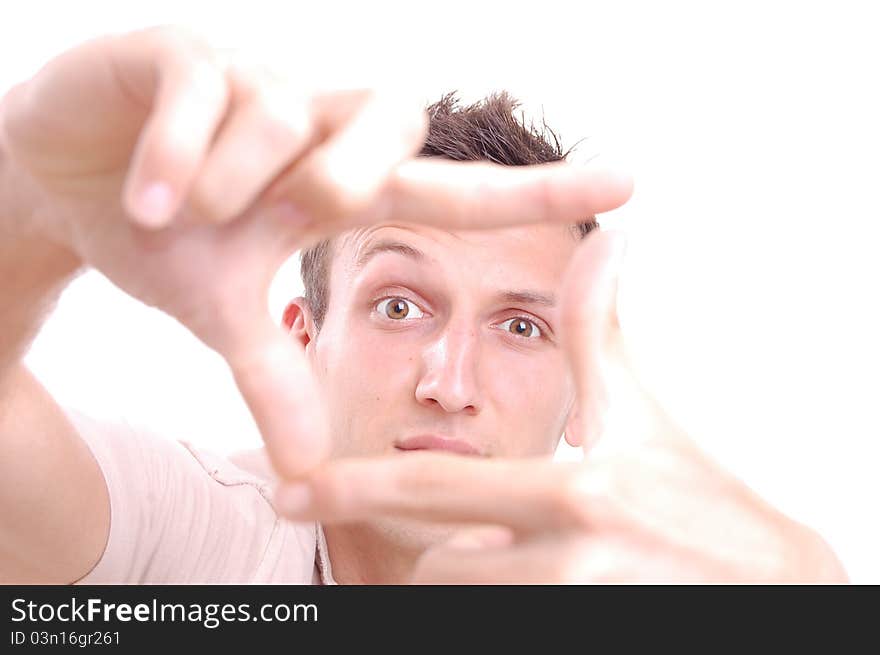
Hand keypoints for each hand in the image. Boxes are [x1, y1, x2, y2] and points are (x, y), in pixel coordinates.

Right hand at [0, 26, 632, 478]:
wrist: (70, 184)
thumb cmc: (170, 236)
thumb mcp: (227, 313)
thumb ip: (273, 375)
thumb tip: (305, 468)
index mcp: (342, 183)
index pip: (454, 189)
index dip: (536, 191)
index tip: (625, 184)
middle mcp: (315, 122)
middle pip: (390, 121)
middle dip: (352, 172)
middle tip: (307, 208)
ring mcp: (252, 79)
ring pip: (287, 108)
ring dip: (233, 181)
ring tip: (181, 215)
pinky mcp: (180, 53)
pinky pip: (204, 87)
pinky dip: (177, 150)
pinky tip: (149, 197)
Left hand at [276, 230, 847, 581]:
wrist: (770, 581)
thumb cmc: (697, 492)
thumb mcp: (639, 411)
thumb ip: (599, 332)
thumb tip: (602, 239)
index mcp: (568, 494)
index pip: (433, 492)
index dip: (350, 488)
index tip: (288, 487)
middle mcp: (563, 562)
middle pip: (435, 562)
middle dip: (414, 540)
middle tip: (378, 520)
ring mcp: (568, 607)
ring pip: (457, 593)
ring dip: (463, 569)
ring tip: (500, 548)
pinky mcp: (576, 632)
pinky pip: (490, 617)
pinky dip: (491, 594)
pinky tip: (529, 574)